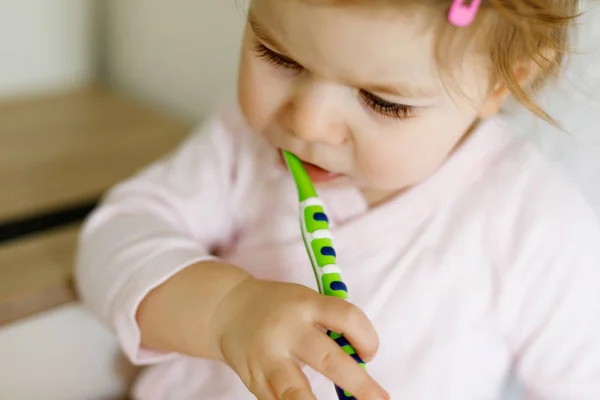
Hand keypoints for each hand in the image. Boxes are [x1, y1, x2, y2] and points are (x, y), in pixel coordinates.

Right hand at [212, 278, 388, 399]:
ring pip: (296, 391)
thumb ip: (328, 325)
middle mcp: (287, 330)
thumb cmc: (279, 307)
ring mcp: (268, 357)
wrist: (227, 309)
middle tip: (379, 399)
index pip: (346, 317)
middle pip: (327, 359)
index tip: (370, 354)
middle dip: (358, 383)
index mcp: (306, 304)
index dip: (367, 336)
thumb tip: (360, 364)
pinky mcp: (254, 379)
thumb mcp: (304, 301)